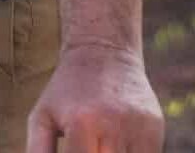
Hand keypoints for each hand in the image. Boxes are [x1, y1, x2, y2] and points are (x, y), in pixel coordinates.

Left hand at [25, 43, 164, 151]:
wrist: (103, 51)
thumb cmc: (66, 90)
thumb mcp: (42, 116)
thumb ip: (38, 151)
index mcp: (82, 123)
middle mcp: (114, 124)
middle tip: (87, 148)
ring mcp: (139, 126)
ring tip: (100, 144)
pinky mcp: (156, 127)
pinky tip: (116, 147)